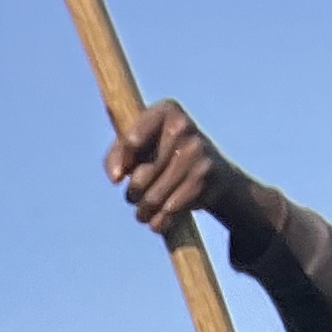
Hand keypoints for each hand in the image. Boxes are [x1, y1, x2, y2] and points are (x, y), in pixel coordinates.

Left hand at [106, 99, 258, 238]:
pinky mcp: (205, 176)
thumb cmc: (164, 157)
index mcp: (165, 110)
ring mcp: (196, 151)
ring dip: (143, 212)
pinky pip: (170, 210)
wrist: (214, 172)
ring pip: (152, 198)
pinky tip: (160, 220)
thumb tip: (117, 177)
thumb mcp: (139, 147)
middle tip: (136, 195)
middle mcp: (183, 126)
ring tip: (145, 211)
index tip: (119, 177)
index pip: (131, 141)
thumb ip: (117, 155)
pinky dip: (160, 222)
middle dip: (133, 194)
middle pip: (139, 178)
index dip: (121, 165)